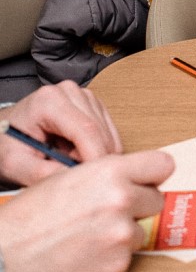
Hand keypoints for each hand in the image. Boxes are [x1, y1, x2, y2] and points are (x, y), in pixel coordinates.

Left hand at [0, 81, 122, 185]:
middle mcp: (70, 92)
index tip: (93, 179)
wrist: (4, 131)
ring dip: (94, 152)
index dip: (95, 157)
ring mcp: (84, 95)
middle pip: (100, 132)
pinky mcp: (94, 103)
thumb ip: (42, 173)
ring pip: (108, 134)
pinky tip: (74, 150)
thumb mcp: (14, 164)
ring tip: (65, 158)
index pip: (87, 130)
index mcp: (49, 101)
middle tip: (68, 171)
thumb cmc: (7, 145)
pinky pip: (109, 132)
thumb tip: (75, 178)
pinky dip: (97, 147)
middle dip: (91, 158)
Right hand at [0, 150, 173, 271]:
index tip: (144, 182)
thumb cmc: (29, 217)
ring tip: (87, 236)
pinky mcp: (117, 265)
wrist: (4, 256)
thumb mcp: (68, 178)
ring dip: (122, 234)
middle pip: (157, 200)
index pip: (164, 165)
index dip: (152, 176)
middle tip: (108, 214)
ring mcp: (121, 234)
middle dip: (138, 206)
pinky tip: (84, 255)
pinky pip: (128, 257)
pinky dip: (110, 257)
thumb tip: (138, 176)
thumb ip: (109, 175)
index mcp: (110, 172)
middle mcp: (121, 200)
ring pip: (141, 230)